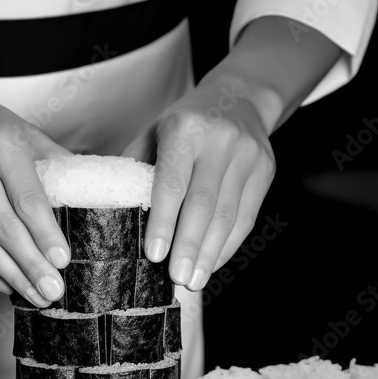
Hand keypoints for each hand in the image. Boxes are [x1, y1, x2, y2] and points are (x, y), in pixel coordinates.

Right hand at [0, 76, 71, 306]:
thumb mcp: (19, 128)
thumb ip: (52, 160)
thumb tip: (86, 190)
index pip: (27, 199)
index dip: (46, 234)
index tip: (62, 260)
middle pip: (4, 229)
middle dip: (32, 266)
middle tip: (53, 291)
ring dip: (10, 276)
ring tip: (34, 295)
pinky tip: (2, 283)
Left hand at [122, 73, 275, 291]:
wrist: (240, 98)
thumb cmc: (185, 122)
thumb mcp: (154, 132)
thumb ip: (136, 167)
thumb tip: (113, 211)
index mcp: (185, 129)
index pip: (173, 183)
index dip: (164, 221)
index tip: (155, 255)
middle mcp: (220, 141)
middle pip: (204, 204)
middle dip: (190, 247)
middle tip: (178, 280)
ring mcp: (248, 157)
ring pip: (229, 215)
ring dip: (211, 253)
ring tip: (194, 280)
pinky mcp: (265, 172)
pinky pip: (246, 217)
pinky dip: (228, 245)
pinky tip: (213, 263)